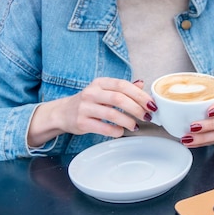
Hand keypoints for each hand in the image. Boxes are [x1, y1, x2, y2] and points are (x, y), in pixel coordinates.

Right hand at [27, 78, 155, 146]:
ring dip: (128, 121)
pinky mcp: (81, 122)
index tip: (151, 104)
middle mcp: (92, 92)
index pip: (123, 85)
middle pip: (119, 99)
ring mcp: (85, 107)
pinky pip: (102, 127)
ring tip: (135, 126)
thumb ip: (122, 88)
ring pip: (111, 113)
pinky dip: (115, 130)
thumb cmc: (88, 102)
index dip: (139, 95)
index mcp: (100, 83)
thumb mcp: (104, 90)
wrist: (62, 113)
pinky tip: (121, 131)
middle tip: (147, 116)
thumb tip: (142, 84)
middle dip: (136, 109)